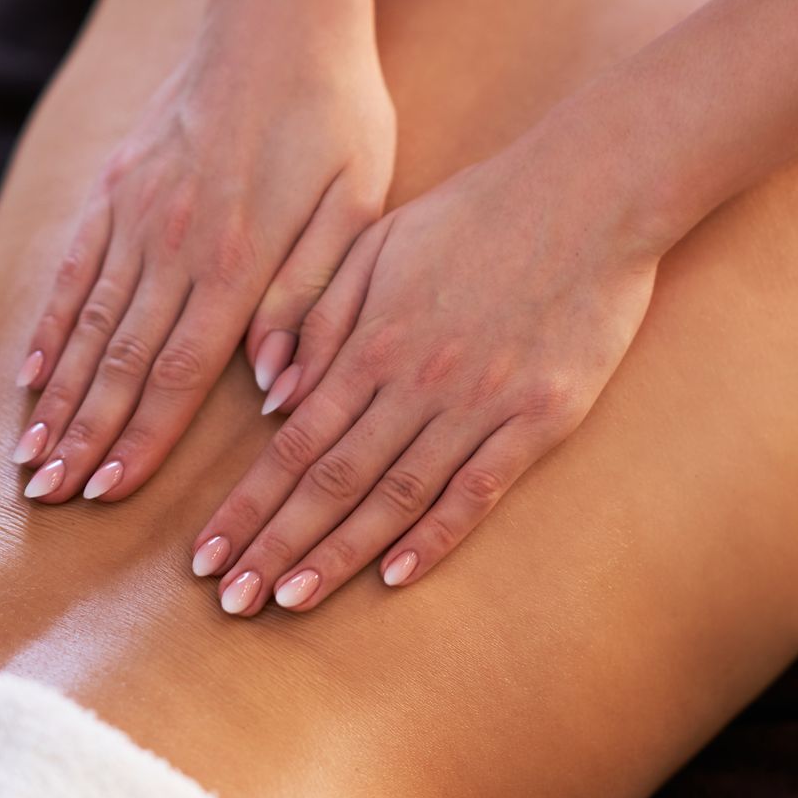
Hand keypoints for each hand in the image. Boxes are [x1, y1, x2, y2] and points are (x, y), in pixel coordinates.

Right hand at [12, 24, 393, 502]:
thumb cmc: (337, 111)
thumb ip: (314, 295)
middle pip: (118, 360)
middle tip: (53, 497)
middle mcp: (173, 242)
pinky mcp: (115, 185)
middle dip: (86, 435)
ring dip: (58, 396)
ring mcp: (134, 211)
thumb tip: (276, 385)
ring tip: (33, 456)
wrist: (276, 12)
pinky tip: (30, 374)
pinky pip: (74, 270)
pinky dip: (49, 327)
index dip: (142, 437)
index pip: (177, 371)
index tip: (110, 491)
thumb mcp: (358, 201)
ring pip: (86, 322)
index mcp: (238, 257)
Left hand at [188, 150, 657, 615]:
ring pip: (394, 496)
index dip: (247, 503)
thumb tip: (273, 397)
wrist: (591, 196)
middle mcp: (416, 380)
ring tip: (289, 601)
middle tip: (228, 599)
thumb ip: (320, 315)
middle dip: (273, 545)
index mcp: (372, 339)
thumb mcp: (379, 242)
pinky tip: (394, 577)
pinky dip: (433, 537)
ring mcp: (480, 404)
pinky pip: (476, 490)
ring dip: (338, 555)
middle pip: (331, 481)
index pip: (293, 442)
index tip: (206, 552)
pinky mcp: (539, 418)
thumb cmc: (478, 213)